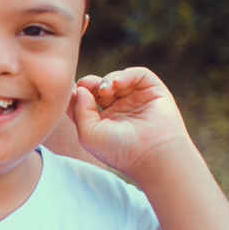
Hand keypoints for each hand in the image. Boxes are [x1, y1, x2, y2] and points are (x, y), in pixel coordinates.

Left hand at [70, 67, 190, 176]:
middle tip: (87, 85)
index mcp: (103, 121)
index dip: (78, 93)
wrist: (152, 155)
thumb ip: (79, 110)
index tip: (74, 92)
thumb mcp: (88, 133)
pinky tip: (118, 83)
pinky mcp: (154, 93)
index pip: (86, 101)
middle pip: (99, 87)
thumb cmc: (119, 150)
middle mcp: (120, 110)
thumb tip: (80, 89)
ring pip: (118, 79)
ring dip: (108, 79)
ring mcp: (137, 100)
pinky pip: (140, 75)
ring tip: (105, 90)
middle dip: (90, 83)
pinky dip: (127, 74)